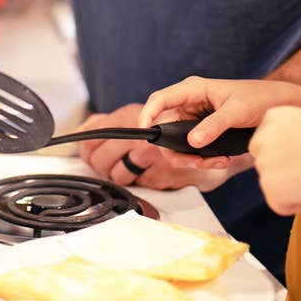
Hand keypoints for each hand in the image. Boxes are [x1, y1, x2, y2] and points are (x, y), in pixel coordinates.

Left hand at [75, 104, 228, 189]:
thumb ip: (108, 122)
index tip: (88, 155)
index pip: (92, 135)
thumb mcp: (140, 118)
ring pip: (117, 175)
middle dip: (102, 168)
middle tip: (112, 166)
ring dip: (123, 177)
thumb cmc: (175, 131)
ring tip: (135, 170)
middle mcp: (140, 132)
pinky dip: (145, 182)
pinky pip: (139, 185)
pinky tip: (154, 172)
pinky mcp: (163, 172)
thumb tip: (83, 130)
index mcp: (131, 115)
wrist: (217, 142)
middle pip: (99, 158)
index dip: (86, 150)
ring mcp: (152, 153)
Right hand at [137, 76, 300, 169]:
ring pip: (178, 142)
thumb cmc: (261, 99)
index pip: (159, 100)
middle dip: (176, 150)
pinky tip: (221, 160)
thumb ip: (214, 126)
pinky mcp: (204, 130)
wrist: (280, 105)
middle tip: (194, 162)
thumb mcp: (237, 112)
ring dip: (192, 157)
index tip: (145, 135)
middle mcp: (190, 103)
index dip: (146, 116)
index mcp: (193, 89)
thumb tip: (193, 142)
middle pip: (165, 128)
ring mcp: (196, 117)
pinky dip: (203, 158)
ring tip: (216, 162)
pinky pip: (193, 147)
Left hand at [250, 106, 300, 214]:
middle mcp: (263, 137)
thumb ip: (296, 138)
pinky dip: (299, 205)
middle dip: (286, 172)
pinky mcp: (271, 187)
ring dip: (295, 188)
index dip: (291, 155)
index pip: (268, 144)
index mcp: (274, 117)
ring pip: (273, 185)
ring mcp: (264, 162)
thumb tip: (293, 158)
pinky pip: (280, 205)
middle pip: (266, 164)